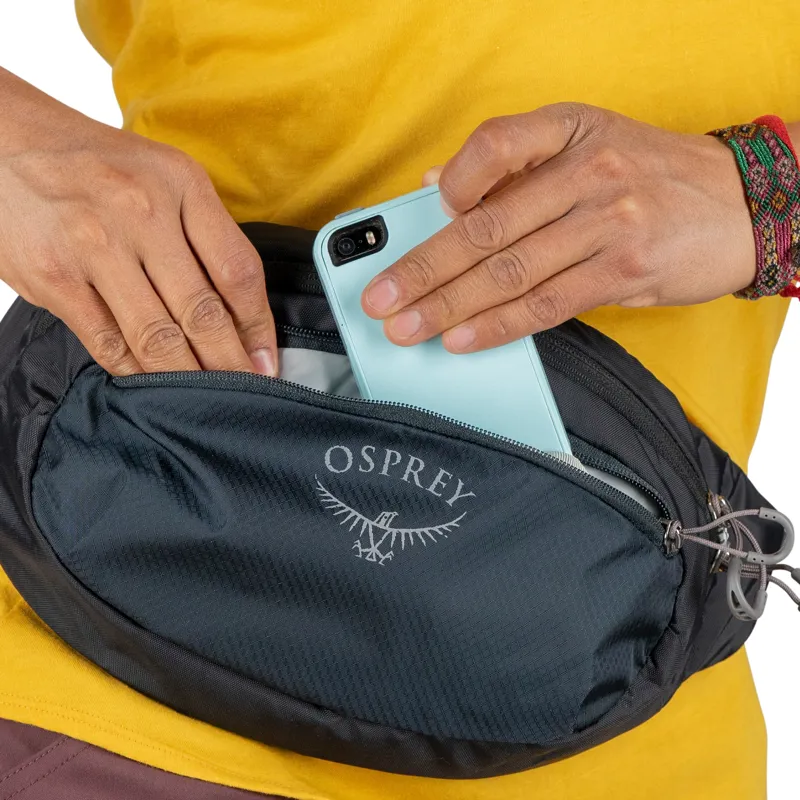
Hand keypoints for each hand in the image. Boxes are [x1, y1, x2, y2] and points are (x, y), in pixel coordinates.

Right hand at [0, 68, 276, 375]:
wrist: (3, 139)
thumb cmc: (94, 162)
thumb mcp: (162, 174)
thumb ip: (202, 231)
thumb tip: (238, 309)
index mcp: (181, 184)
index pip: (239, 270)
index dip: (259, 327)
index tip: (267, 360)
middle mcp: (142, 213)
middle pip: (203, 311)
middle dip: (231, 365)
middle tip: (248, 394)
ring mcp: (95, 246)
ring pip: (158, 337)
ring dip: (189, 378)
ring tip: (208, 399)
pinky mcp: (53, 278)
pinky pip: (108, 342)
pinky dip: (136, 372)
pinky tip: (154, 384)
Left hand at [361, 102, 756, 352]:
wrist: (741, 204)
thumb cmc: (651, 177)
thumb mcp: (589, 145)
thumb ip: (515, 166)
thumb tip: (436, 187)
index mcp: (569, 130)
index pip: (494, 145)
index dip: (450, 181)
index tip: (419, 215)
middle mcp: (586, 171)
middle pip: (485, 226)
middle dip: (423, 269)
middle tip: (379, 298)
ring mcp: (607, 222)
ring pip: (509, 272)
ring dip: (448, 306)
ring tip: (407, 328)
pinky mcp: (622, 270)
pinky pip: (545, 305)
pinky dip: (497, 325)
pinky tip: (463, 338)